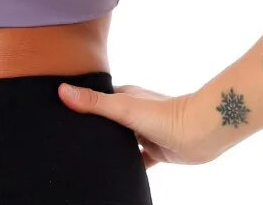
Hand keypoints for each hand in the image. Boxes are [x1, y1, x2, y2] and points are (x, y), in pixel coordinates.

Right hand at [58, 82, 212, 168]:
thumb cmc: (163, 114)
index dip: (83, 102)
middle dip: (95, 127)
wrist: (200, 133)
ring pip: (123, 140)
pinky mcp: (157, 150)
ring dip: (112, 146)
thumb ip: (94, 102)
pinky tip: (118, 173)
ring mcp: (145, 131)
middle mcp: (134, 111)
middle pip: (109, 119)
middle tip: (73, 137)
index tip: (62, 109)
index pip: (99, 97)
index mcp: (125, 95)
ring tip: (90, 155)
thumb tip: (62, 90)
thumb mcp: (122, 107)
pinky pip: (139, 159)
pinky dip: (130, 164)